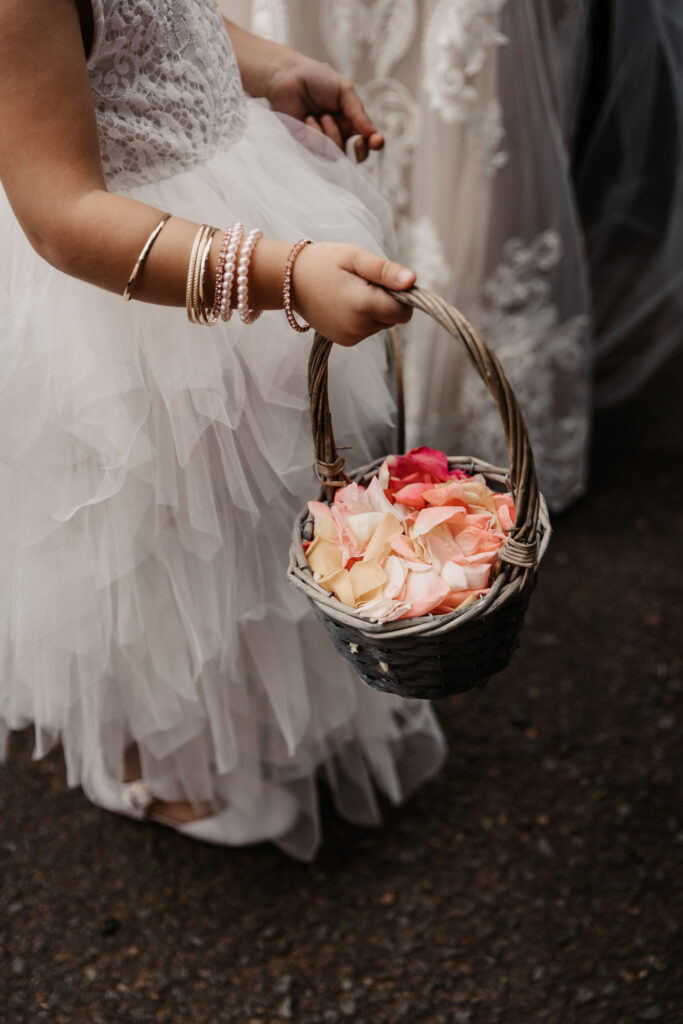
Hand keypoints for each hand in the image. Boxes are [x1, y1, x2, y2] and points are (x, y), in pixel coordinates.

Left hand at [267, 56, 382, 162]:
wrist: (288, 77)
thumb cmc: (316, 79)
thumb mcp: (344, 90)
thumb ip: (358, 112)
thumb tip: (372, 132)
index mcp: (351, 123)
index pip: (367, 141)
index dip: (375, 145)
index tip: (376, 140)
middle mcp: (338, 136)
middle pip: (355, 158)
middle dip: (359, 151)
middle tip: (357, 140)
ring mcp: (322, 143)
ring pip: (336, 156)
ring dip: (332, 136)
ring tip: (322, 116)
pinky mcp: (305, 146)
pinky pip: (316, 153)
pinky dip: (315, 136)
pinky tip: (308, 120)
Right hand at [291, 243, 414, 345]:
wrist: (288, 281)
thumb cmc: (323, 263)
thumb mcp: (355, 257)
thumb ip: (385, 271)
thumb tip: (412, 281)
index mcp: (364, 305)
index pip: (404, 312)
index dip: (402, 295)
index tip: (385, 279)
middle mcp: (358, 327)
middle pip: (393, 319)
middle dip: (387, 301)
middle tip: (364, 282)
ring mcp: (350, 337)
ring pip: (381, 325)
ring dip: (375, 310)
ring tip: (352, 291)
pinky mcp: (344, 341)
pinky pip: (367, 330)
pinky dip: (364, 318)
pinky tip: (346, 303)